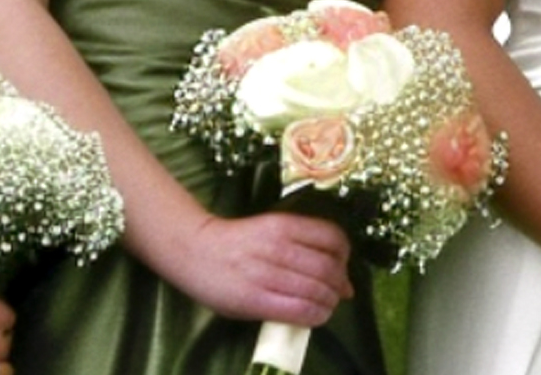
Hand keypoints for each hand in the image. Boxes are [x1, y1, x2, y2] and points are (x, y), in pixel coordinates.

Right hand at [160, 210, 352, 325]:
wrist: (194, 251)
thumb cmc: (239, 242)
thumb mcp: (273, 229)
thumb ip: (306, 246)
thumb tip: (345, 279)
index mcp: (284, 225)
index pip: (333, 238)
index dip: (345, 257)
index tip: (342, 266)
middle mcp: (277, 247)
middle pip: (328, 268)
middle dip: (340, 284)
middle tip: (337, 293)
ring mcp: (265, 274)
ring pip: (316, 291)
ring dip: (330, 302)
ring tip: (326, 305)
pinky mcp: (254, 300)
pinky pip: (298, 311)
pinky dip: (315, 316)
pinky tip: (314, 316)